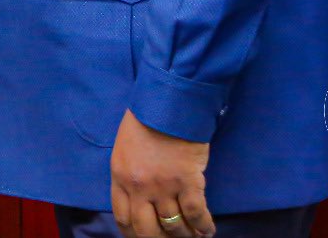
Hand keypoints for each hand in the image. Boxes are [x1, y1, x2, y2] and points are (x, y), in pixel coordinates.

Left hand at [110, 110, 214, 237]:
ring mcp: (163, 186)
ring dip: (184, 235)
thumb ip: (128, 176)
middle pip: (146, 229)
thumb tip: (139, 201)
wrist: (168, 104)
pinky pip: (196, 214)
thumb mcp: (124, 150)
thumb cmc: (145, 122)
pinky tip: (208, 230)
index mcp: (120, 177)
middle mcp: (139, 187)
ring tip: (192, 236)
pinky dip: (203, 226)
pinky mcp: (188, 182)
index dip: (134, 235)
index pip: (123, 218)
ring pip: (173, 225)